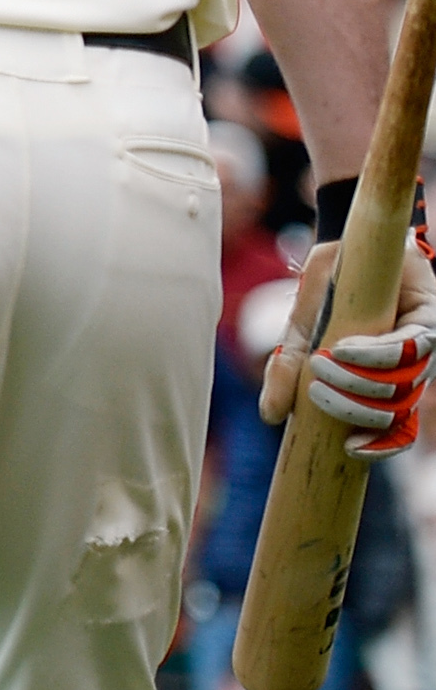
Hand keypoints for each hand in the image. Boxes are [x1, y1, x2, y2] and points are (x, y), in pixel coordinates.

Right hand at [259, 233, 435, 458]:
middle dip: (356, 409)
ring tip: (321, 367)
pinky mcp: (432, 317)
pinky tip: (344, 350)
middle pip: (399, 409)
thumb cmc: (329, 286)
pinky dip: (375, 356)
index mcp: (385, 379)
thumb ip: (286, 369)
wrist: (347, 238)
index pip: (396, 428)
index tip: (350, 451)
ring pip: (405, 384)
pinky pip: (409, 348)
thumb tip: (270, 416)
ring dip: (360, 383)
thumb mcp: (299, 330)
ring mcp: (425, 343)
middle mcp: (412, 367)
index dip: (382, 447)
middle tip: (315, 392)